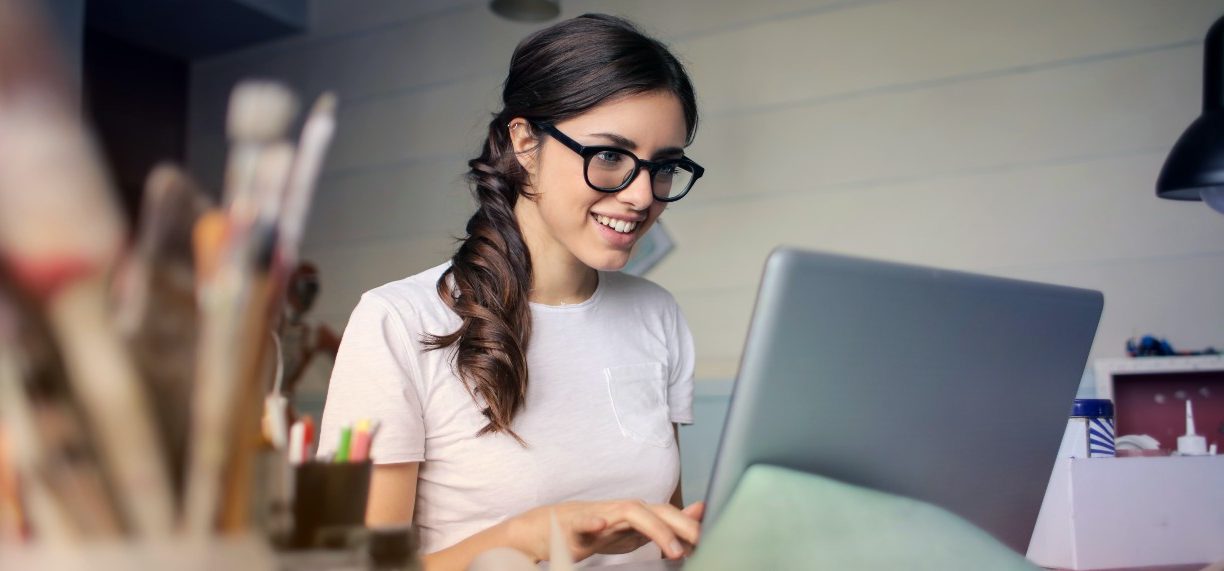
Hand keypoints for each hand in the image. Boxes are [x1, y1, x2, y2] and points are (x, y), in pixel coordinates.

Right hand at [508, 500, 703, 562]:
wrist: (550, 529)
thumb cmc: (596, 530)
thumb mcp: (635, 531)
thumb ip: (666, 524)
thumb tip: (700, 512)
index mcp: (638, 514)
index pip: (670, 515)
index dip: (690, 526)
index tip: (711, 540)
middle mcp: (622, 509)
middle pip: (656, 510)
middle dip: (681, 525)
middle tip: (701, 543)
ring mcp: (599, 515)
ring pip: (629, 513)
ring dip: (653, 528)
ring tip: (672, 549)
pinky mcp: (574, 524)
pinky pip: (583, 522)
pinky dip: (591, 523)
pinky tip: (600, 526)